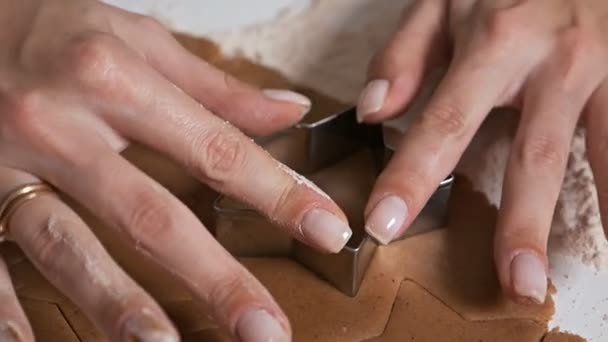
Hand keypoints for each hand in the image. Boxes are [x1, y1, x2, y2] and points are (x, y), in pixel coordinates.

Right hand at [0, 0, 352, 339]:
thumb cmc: (49, 27)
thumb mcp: (135, 39)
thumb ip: (214, 85)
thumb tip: (288, 110)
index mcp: (114, 78)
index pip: (216, 147)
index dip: (278, 193)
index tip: (328, 230)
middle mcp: (62, 125)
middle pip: (152, 214)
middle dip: (215, 277)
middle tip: (265, 328)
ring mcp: (7, 164)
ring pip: (69, 245)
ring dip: (118, 304)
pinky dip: (5, 308)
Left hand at [358, 0, 607, 304]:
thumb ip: (405, 53)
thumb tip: (373, 111)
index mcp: (496, 42)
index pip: (444, 124)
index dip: (413, 179)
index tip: (385, 226)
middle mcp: (554, 60)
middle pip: (535, 157)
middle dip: (523, 225)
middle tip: (517, 285)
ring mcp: (604, 66)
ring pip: (606, 150)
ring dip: (604, 213)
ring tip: (594, 268)